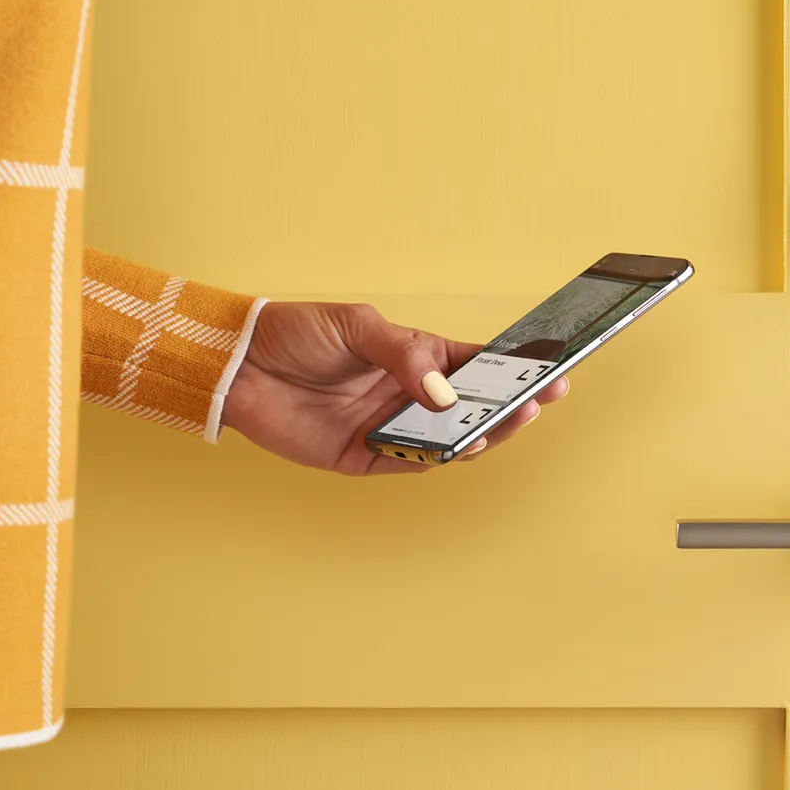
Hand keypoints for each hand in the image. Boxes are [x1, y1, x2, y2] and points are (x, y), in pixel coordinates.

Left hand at [222, 302, 568, 474]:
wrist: (239, 366)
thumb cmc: (297, 334)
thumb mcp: (357, 326)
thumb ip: (404, 355)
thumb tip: (444, 391)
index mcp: (414, 357)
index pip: (475, 367)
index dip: (513, 373)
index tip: (549, 373)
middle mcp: (407, 395)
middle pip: (470, 409)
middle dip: (506, 408)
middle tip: (534, 404)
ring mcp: (388, 427)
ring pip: (447, 441)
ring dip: (476, 435)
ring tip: (498, 425)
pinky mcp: (362, 456)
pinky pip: (408, 463)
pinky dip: (432, 459)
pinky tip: (452, 448)